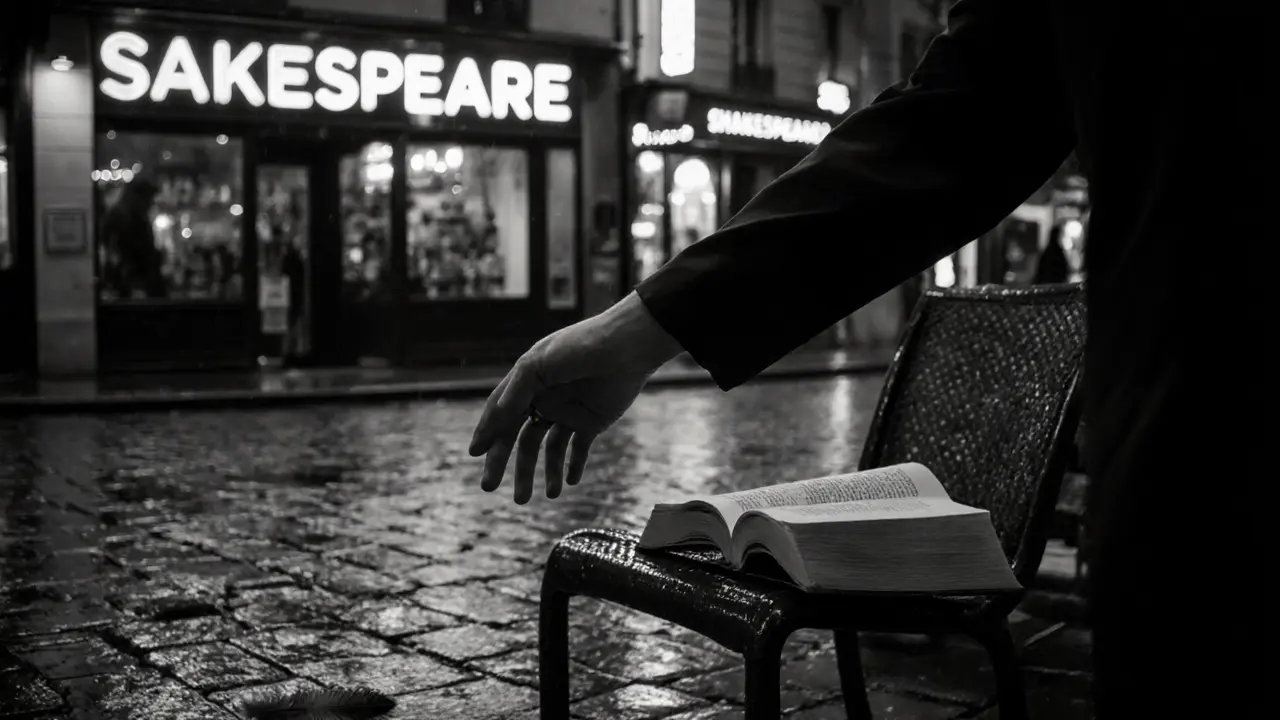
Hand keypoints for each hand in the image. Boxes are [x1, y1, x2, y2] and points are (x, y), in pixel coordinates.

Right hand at [469, 293, 683, 503]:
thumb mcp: (541, 363)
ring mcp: (568, 413)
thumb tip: (495, 417)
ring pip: (548, 450)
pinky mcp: (592, 422)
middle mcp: (544, 401)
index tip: (475, 454)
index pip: (501, 414)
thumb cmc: (581, 346)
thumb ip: (517, 391)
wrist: (627, 346)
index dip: (487, 433)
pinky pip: (577, 450)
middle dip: (504, 463)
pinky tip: (569, 483)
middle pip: (519, 439)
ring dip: (544, 473)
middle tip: (489, 487)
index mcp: (527, 384)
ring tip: (546, 496)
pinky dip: (573, 466)